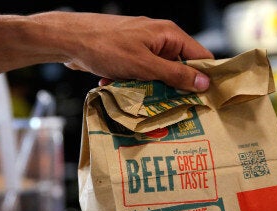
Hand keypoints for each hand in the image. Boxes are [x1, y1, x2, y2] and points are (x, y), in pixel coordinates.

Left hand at [34, 12, 212, 91]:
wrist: (68, 40)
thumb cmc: (105, 46)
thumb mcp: (144, 65)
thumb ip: (175, 74)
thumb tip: (203, 82)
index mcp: (168, 34)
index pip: (200, 56)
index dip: (205, 77)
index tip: (208, 100)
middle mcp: (158, 39)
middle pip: (179, 68)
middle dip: (175, 88)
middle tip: (175, 109)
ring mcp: (142, 48)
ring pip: (158, 75)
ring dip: (150, 89)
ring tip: (142, 101)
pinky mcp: (128, 57)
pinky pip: (140, 75)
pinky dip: (133, 85)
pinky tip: (118, 88)